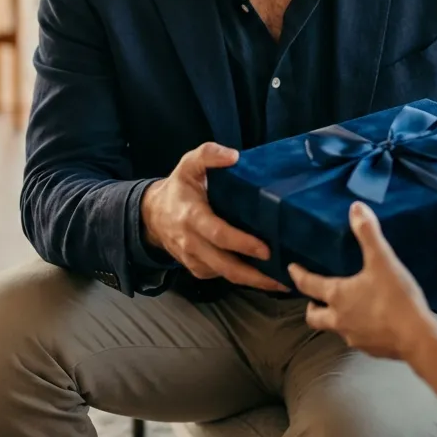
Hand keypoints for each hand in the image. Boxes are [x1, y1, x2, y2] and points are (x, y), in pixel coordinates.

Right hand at [141, 142, 287, 291]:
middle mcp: (191, 242)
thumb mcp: (188, 164)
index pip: (218, 234)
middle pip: (225, 265)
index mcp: (191, 216)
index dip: (242, 243)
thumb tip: (234, 156)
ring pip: (226, 275)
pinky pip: (222, 276)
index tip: (266, 249)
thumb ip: (208, 154)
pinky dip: (243, 278)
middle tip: (284, 275)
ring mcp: (194, 259)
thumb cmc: (179, 188)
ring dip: (254, 281)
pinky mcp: (198, 269)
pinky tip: (264, 275)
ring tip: (283, 281)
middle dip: (254, 274)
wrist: (153, 215)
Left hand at [289, 202, 436, 361]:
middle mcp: (339, 319)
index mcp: (337, 296)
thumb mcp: (381, 260)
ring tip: (346, 307)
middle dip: (312, 307)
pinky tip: (371, 321)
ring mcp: (353, 338)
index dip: (298, 275)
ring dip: (335, 318)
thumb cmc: (395, 297)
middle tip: (315, 298)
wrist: (417, 338)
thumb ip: (368, 233)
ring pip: (335, 328)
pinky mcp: (369, 349)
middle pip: (314, 317)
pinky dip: (357, 328)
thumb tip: (355, 207)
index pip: (308, 285)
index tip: (291, 269)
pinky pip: (356, 338)